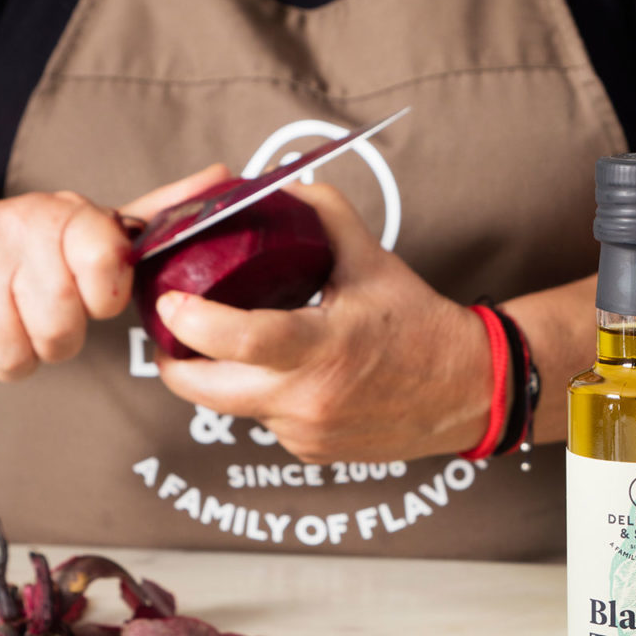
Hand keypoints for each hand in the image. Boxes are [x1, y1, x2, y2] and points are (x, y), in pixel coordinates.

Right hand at [0, 190, 133, 388]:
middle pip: (60, 329)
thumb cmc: (13, 243)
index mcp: (57, 213)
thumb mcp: (79, 222)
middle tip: (40, 317)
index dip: (104, 298)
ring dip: (16, 357)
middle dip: (56, 339)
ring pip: (15, 358)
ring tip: (6, 325)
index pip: (106, 263)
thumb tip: (211, 182)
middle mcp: (9, 234)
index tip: (91, 294)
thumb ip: (149, 213)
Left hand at [148, 181, 493, 463]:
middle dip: (174, 360)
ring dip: (222, 376)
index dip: (192, 320)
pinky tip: (280, 371)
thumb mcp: (373, 261)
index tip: (168, 299)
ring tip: (226, 341)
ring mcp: (305, 432)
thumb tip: (278, 184)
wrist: (467, 391)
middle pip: (205, 390)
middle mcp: (308, 399)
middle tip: (169, 327)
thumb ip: (323, 214)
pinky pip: (264, 420)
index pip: (240, 338)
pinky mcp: (309, 452)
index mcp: (323, 347)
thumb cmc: (421, 326)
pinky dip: (262, 395)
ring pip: (232, 405)